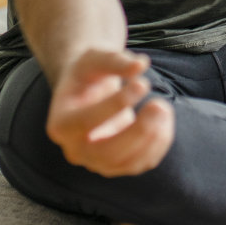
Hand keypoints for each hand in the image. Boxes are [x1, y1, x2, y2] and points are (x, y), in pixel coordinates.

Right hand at [46, 48, 175, 177]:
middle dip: (138, 132)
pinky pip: (142, 163)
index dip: (116, 104)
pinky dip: (159, 143)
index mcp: (61, 124)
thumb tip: (141, 64)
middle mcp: (75, 150)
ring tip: (164, 106)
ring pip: (128, 163)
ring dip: (153, 138)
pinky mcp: (119, 166)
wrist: (88, 91)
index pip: (87, 122)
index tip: (143, 83)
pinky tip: (164, 118)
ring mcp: (97, 163)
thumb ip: (114, 61)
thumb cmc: (89, 73)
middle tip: (159, 104)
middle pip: (107, 153)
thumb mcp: (94, 58)